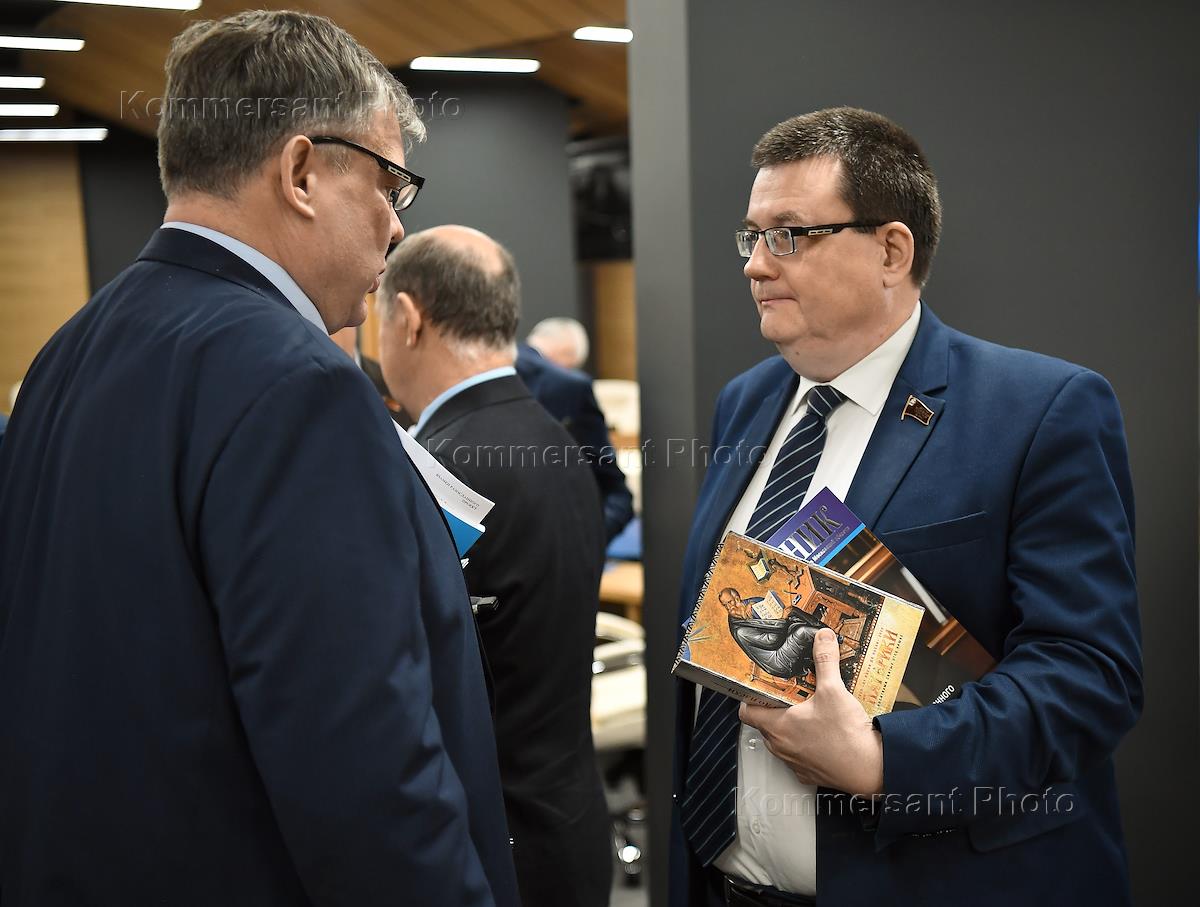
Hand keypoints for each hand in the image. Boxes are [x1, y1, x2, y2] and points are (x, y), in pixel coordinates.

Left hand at [739, 628, 884, 795]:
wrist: (870, 768)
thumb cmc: (847, 735)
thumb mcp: (833, 689)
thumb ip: (824, 660)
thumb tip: (822, 638)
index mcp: (777, 726)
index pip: (746, 712)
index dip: (751, 698)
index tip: (761, 688)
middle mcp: (780, 747)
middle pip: (765, 724)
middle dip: (775, 708)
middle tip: (790, 694)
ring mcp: (793, 763)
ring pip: (782, 741)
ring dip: (790, 727)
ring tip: (807, 711)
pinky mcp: (808, 773)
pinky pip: (799, 756)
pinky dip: (805, 744)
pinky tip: (822, 733)